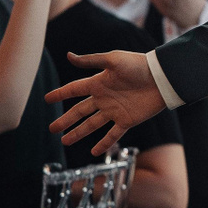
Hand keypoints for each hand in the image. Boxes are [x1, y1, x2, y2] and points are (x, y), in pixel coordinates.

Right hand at [46, 49, 167, 156]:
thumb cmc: (138, 65)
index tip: (46, 99)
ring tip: (65, 142)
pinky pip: (113, 134)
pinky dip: (104, 144)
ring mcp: (114, 110)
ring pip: (91, 125)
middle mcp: (103, 98)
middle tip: (52, 129)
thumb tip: (68, 55)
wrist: (161, 77)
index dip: (60, 94)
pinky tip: (94, 152)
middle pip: (79, 112)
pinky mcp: (127, 120)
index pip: (74, 90)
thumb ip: (91, 61)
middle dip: (65, 120)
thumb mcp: (113, 60)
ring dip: (78, 133)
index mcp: (98, 83)